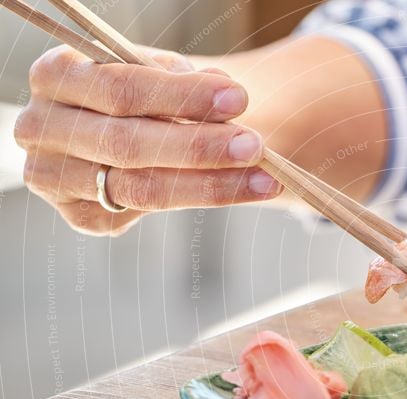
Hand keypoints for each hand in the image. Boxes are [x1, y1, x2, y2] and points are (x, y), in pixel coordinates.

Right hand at [15, 45, 280, 235]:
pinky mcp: (79, 213)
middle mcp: (41, 127)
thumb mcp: (162, 75)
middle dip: (198, 146)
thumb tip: (224, 95)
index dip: (182, 96)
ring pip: (139, 186)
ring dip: (209, 184)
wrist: (136, 124)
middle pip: (127, 143)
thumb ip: (185, 83)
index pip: (120, 89)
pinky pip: (140, 211)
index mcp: (55, 75)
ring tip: (263, 179)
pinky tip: (237, 191)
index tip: (238, 99)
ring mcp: (53, 177)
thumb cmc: (150, 92)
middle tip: (255, 146)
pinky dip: (195, 198)